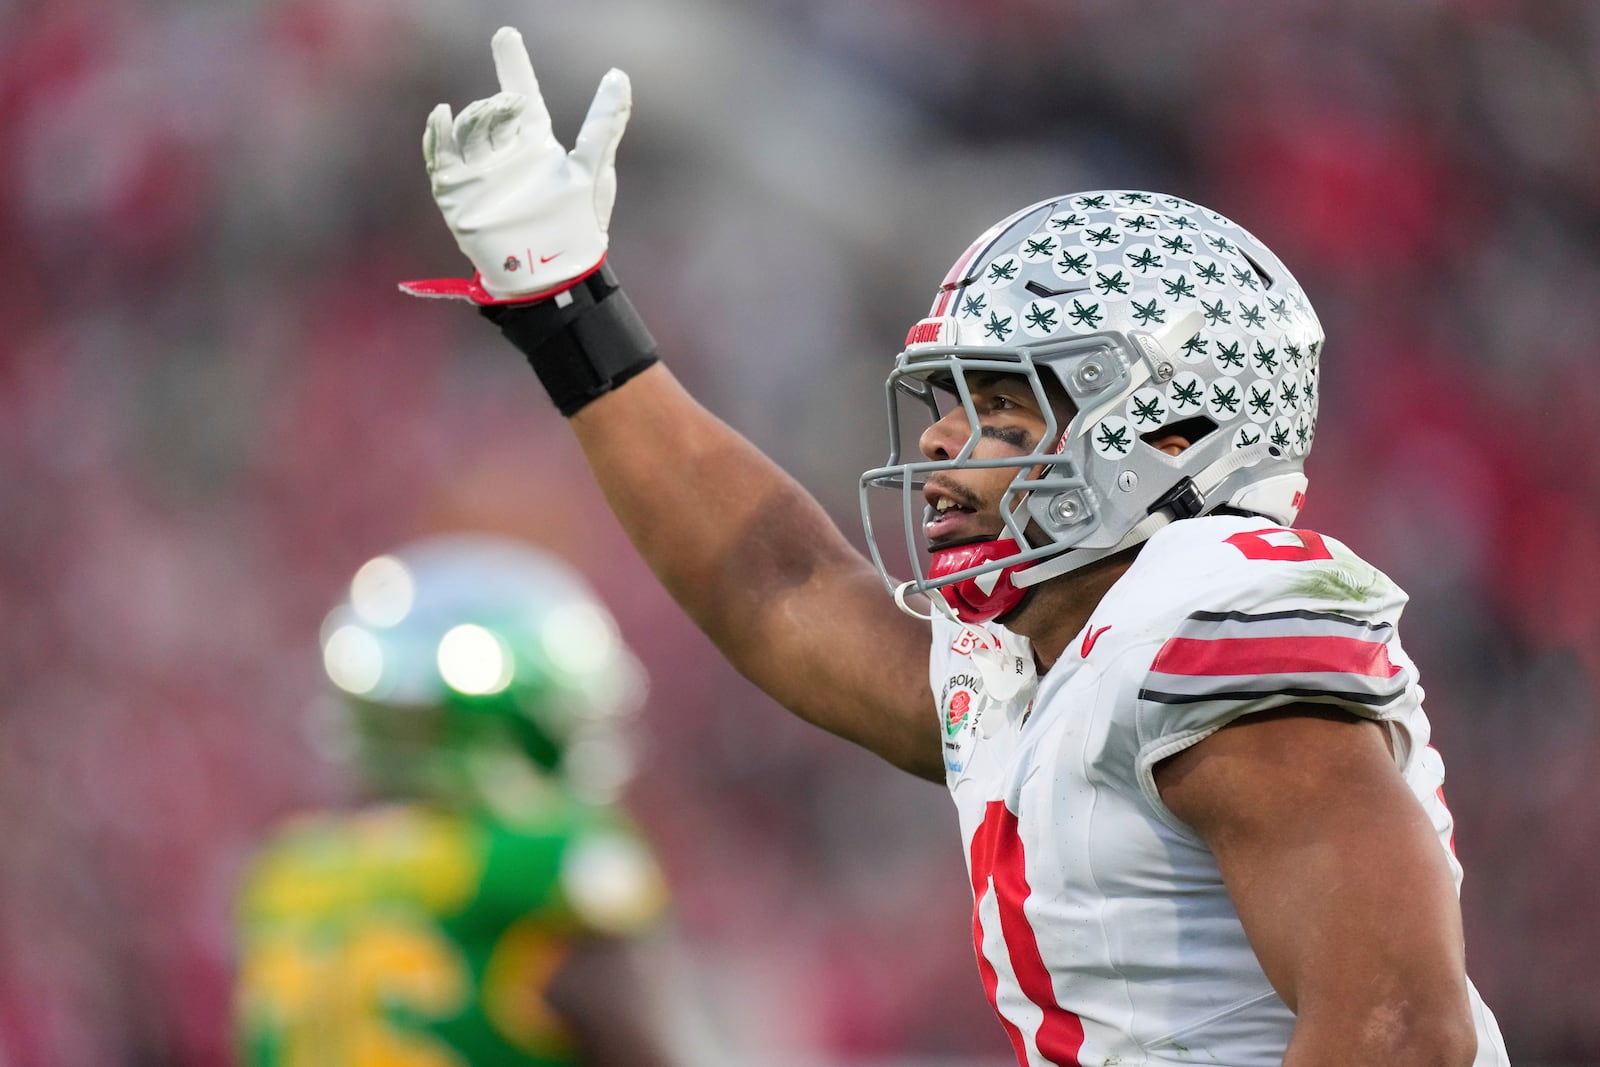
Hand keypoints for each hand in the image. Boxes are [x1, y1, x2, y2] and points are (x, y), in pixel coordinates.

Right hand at [401, 27, 631, 303]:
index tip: (506, 34)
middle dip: (499, 104)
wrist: (552, 278)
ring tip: (491, 122)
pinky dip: (437, 134)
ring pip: (467, 128)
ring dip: (477, 117)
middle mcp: (506, 153)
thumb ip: (604, 125)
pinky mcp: (458, 193)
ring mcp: (481, 172)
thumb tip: (619, 76)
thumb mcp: (595, 174)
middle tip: (515, 106)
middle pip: (492, 110)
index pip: (522, 94)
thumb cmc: (580, 229)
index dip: (514, 64)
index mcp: (537, 143)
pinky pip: (439, 156)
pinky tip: (443, 116)